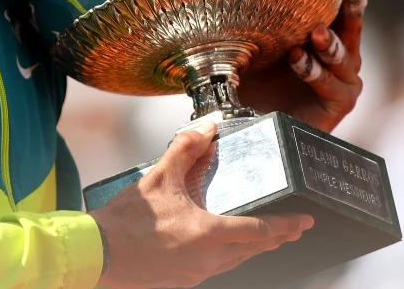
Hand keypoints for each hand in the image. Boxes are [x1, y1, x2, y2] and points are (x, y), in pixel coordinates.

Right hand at [90, 121, 312, 288]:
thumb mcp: (159, 177)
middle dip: (274, 238)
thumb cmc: (128, 220)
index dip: (286, 225)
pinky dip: (230, 256)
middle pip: (253, 249)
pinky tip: (221, 249)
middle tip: (292, 230)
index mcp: (209, 234)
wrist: (98, 254)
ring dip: (252, 248)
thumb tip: (207, 129)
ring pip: (236, 261)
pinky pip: (217, 268)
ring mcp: (195, 273)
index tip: (305, 221)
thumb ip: (185, 149)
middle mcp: (209, 259)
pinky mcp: (181, 280)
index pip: (260, 230)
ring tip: (263, 239)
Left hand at [238, 0, 367, 132]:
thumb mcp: (251, 47)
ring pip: (344, 58)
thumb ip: (254, 24)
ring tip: (315, 33)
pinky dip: (314, 71)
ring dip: (330, 43)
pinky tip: (297, 59)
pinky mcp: (338, 105)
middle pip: (351, 29)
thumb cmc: (251, 83)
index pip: (339, 12)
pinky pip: (332, 85)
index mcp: (322, 40)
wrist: (251, 127)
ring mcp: (342, 83)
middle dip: (352, 6)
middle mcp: (338, 59)